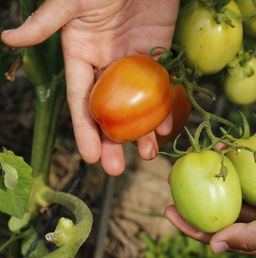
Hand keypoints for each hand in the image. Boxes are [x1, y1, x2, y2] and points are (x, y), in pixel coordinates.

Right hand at [1, 0, 179, 175]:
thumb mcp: (72, 1)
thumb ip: (47, 22)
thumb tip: (7, 37)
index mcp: (82, 54)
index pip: (80, 99)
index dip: (84, 128)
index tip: (89, 156)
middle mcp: (107, 64)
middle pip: (109, 110)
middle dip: (112, 140)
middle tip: (117, 169)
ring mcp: (134, 63)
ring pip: (136, 105)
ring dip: (140, 132)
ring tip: (146, 155)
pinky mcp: (160, 57)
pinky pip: (161, 89)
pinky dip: (163, 109)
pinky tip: (165, 128)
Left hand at [165, 104, 255, 255]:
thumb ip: (253, 237)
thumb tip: (214, 247)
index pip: (227, 237)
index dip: (196, 229)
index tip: (170, 213)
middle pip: (228, 211)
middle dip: (199, 200)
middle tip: (172, 187)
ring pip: (237, 186)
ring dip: (215, 175)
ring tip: (193, 162)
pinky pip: (250, 164)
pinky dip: (234, 157)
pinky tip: (219, 147)